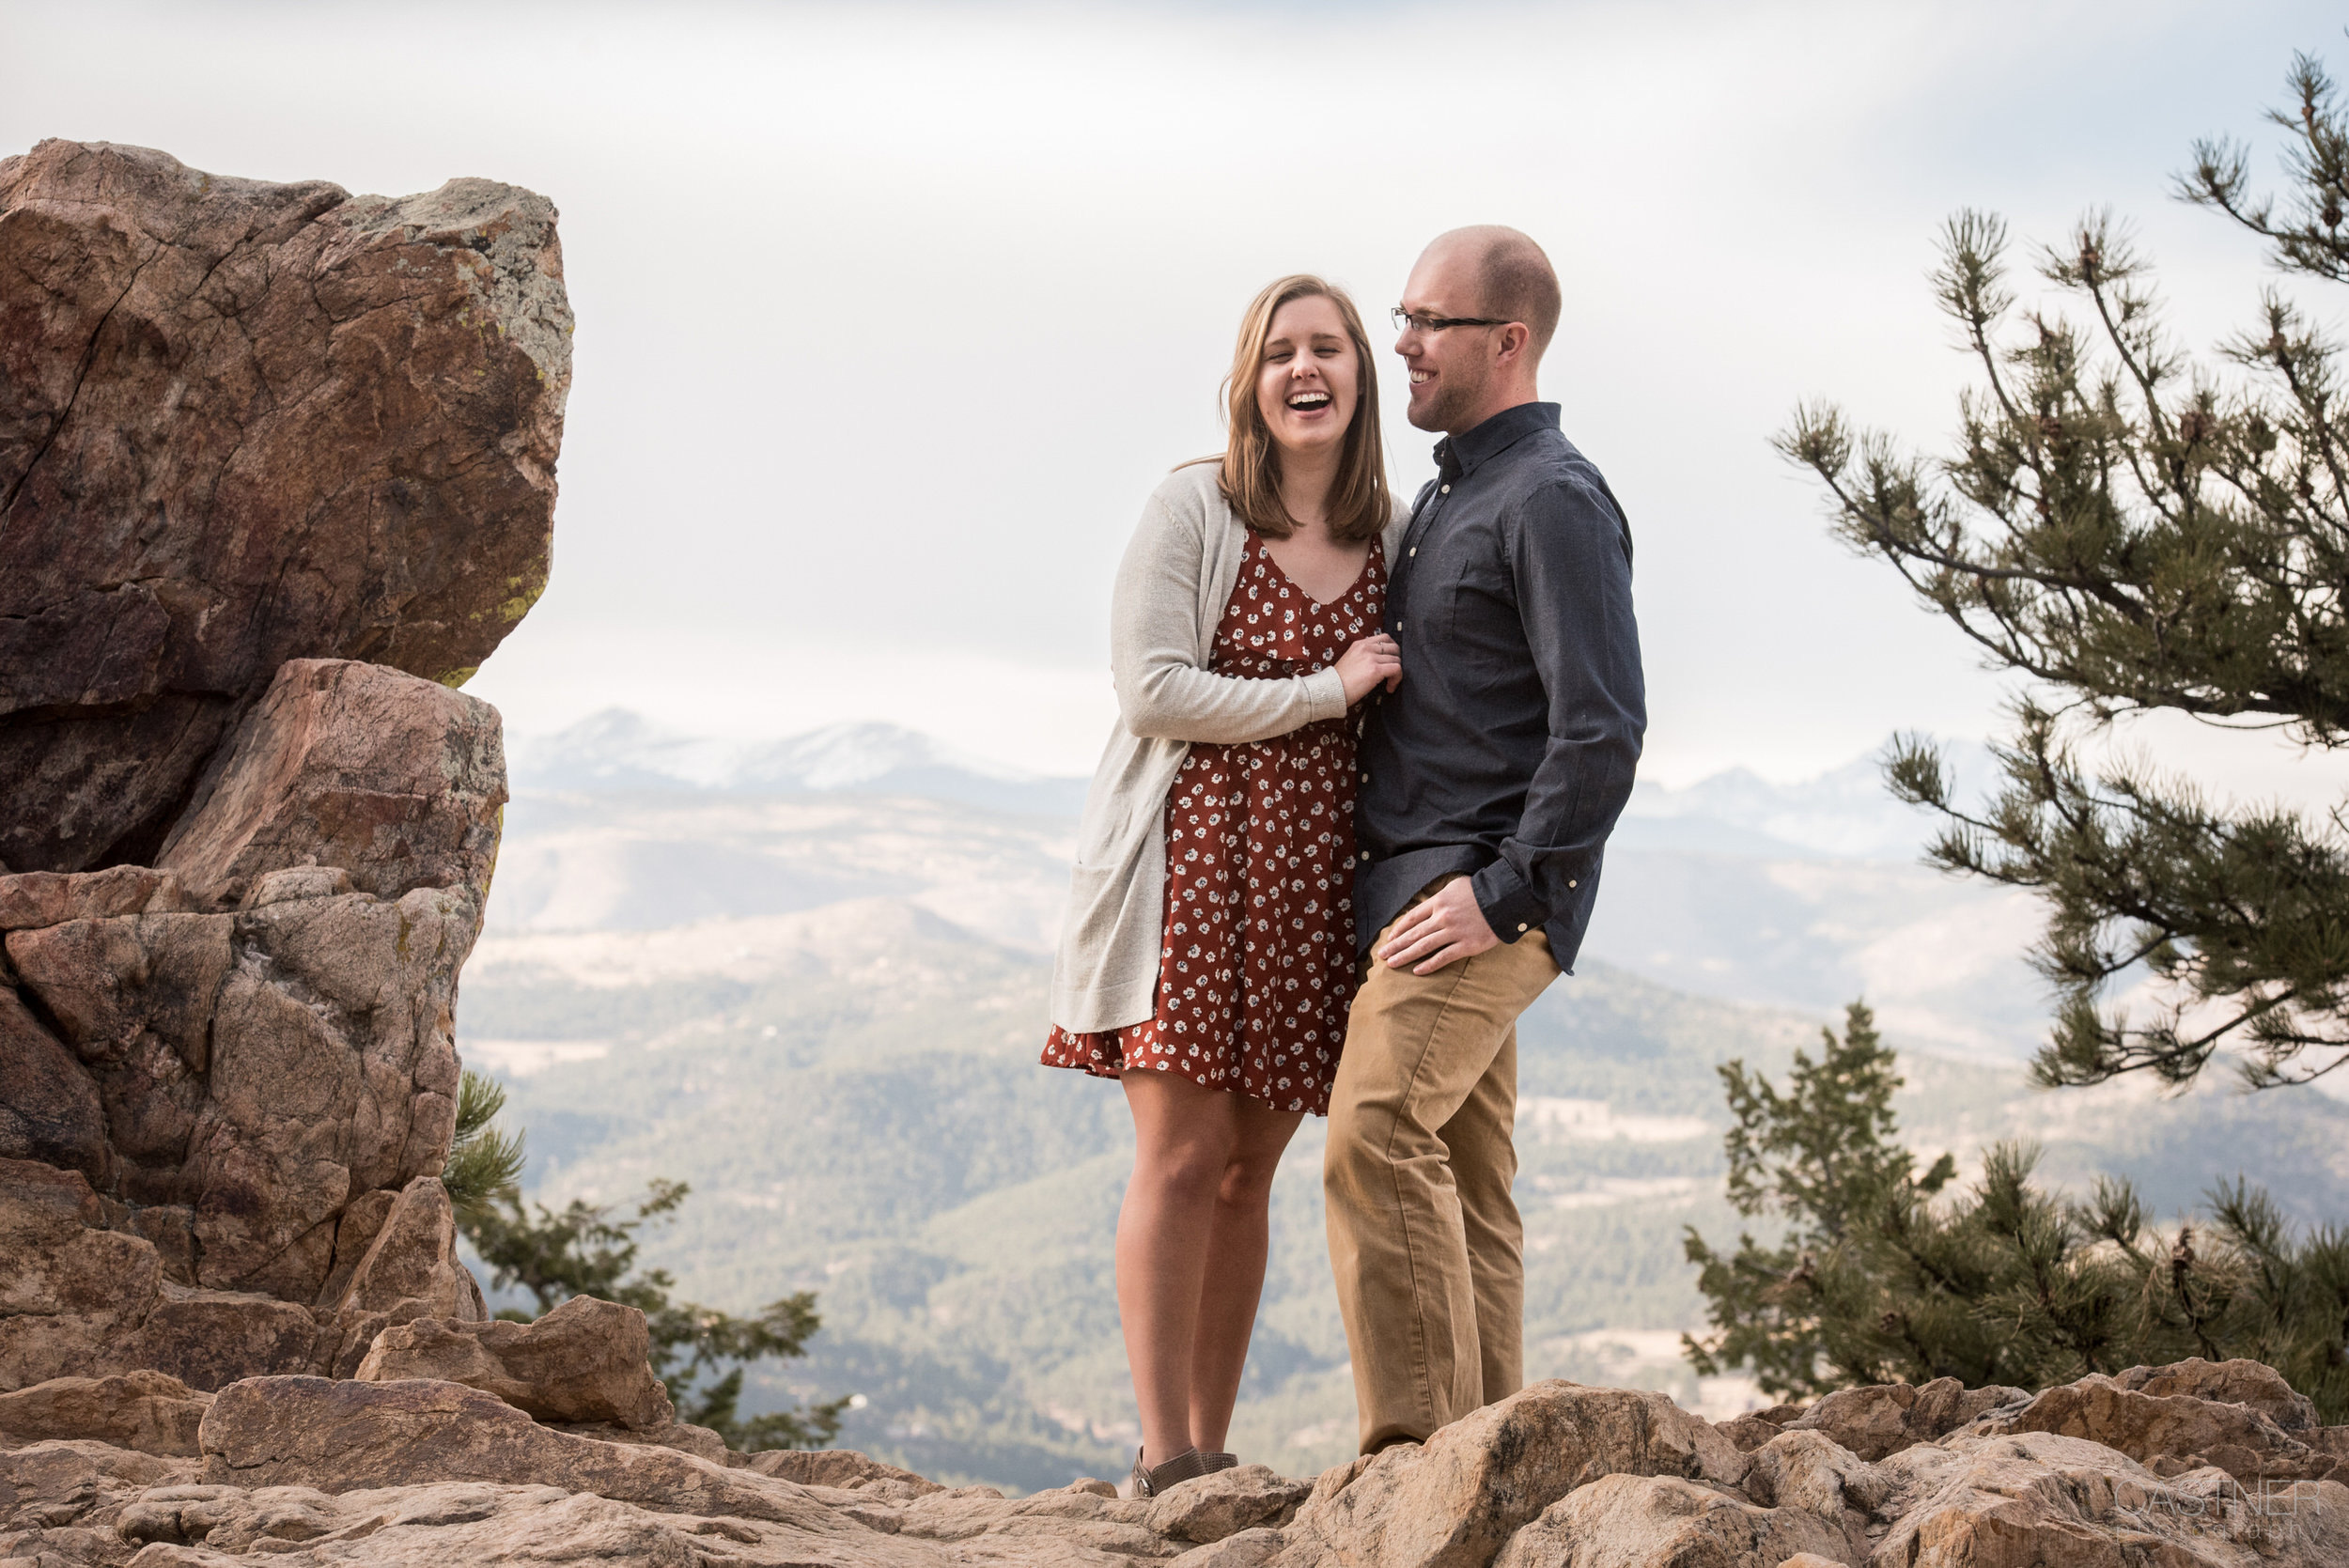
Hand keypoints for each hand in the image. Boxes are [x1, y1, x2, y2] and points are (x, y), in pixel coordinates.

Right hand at [1334, 634, 1401, 704]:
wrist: (1331, 690)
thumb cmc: (1339, 681)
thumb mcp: (1350, 660)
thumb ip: (1364, 656)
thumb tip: (1379, 661)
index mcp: (1360, 644)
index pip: (1384, 637)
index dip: (1392, 649)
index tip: (1390, 660)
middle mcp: (1366, 648)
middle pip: (1394, 647)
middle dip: (1396, 660)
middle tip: (1391, 672)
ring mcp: (1371, 658)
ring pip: (1397, 659)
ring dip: (1396, 673)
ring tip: (1389, 683)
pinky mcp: (1375, 670)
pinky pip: (1397, 669)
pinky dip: (1397, 679)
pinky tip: (1389, 688)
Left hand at [1376, 877, 1500, 973]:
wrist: (1504, 899)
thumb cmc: (1480, 891)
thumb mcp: (1455, 886)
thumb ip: (1440, 897)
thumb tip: (1428, 905)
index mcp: (1438, 902)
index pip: (1412, 917)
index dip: (1399, 929)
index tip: (1390, 938)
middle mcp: (1442, 917)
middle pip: (1413, 934)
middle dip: (1395, 945)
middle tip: (1382, 955)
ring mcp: (1454, 932)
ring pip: (1423, 946)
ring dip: (1405, 956)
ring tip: (1392, 964)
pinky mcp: (1466, 945)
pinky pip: (1443, 957)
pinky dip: (1429, 965)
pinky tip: (1417, 971)